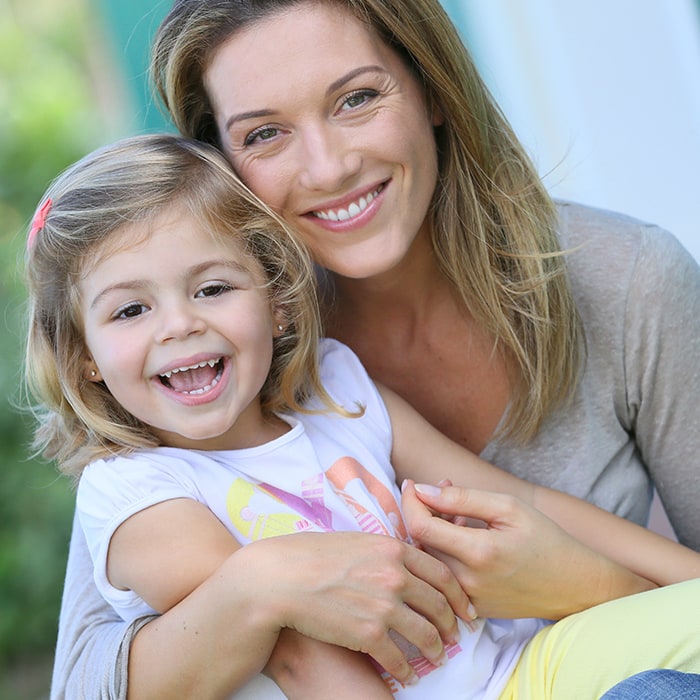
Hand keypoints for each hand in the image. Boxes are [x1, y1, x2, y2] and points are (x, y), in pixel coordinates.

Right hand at [246, 530, 472, 684]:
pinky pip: (400, 658)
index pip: (441, 573)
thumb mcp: (356, 540)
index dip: (458, 594)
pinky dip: (408, 669)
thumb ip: (385, 550)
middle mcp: (395, 576)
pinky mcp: (369, 634)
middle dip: (452, 623)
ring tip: (437, 656)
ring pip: (426, 634)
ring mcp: (384, 606)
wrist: (282, 578)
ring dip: (435, 649)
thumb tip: (404, 561)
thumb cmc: (313, 555)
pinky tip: (408, 673)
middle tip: (456, 634)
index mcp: (394, 549)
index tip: (465, 607)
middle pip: (439, 604)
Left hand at [401, 480, 618, 619]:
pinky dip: (444, 554)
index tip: (411, 484)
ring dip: (433, 533)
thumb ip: (462, 498)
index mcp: (478, 552)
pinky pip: (442, 578)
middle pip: (420, 542)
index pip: (419, 526)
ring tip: (459, 516)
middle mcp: (467, 581)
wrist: (574, 585)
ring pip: (428, 560)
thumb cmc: (544, 539)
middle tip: (444, 492)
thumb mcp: (508, 507)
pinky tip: (464, 541)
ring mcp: (467, 601)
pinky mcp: (470, 611)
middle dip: (423, 511)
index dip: (410, 501)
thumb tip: (421, 490)